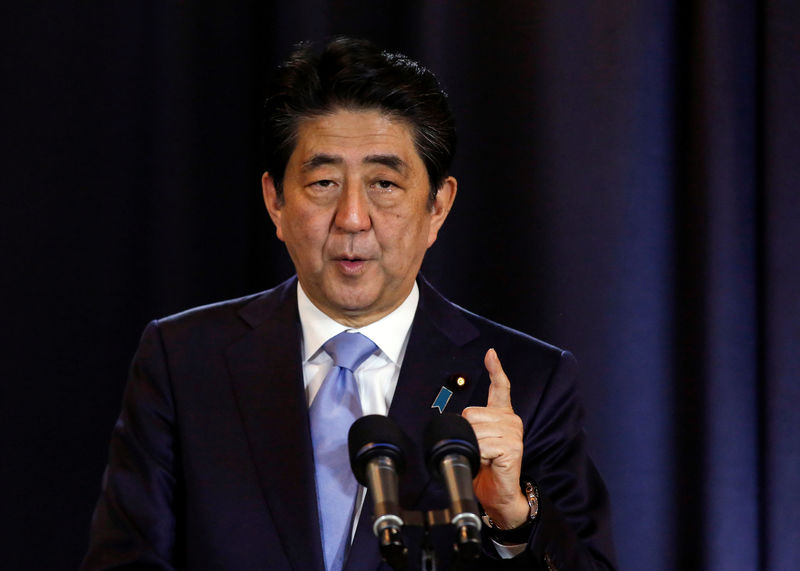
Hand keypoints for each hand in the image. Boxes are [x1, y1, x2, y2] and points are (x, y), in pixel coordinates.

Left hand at [461, 349, 529, 528]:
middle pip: (471, 414)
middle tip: (477, 450)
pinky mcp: (513, 447)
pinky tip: (487, 463)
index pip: (501, 387)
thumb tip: (460, 417)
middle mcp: (511, 420)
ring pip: (475, 430)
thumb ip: (473, 425)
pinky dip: (478, 456)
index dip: (495, 369)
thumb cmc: (486, 468)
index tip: (491, 354)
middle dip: (466, 434)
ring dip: (472, 448)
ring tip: (483, 458)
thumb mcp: (477, 441)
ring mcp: (514, 432)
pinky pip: (483, 445)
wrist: (498, 494)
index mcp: (502, 415)